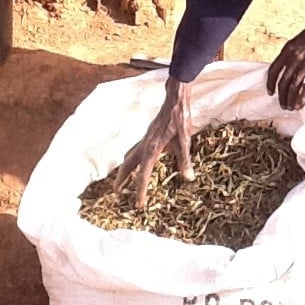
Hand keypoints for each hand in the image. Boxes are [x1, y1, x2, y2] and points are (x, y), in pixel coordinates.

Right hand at [114, 76, 193, 208]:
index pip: (143, 175)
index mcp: (152, 149)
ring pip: (129, 157)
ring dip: (124, 170)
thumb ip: (185, 160)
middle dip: (121, 180)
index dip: (140, 191)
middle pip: (128, 166)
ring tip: (121, 181)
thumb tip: (189, 178)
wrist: (175, 99)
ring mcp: (145, 139)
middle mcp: (145, 145)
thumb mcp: (185, 140)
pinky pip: (135, 151)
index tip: (138, 206)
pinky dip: (131, 160)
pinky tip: (136, 163)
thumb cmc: (180, 118)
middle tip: (116, 193)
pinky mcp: (148, 135)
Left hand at [267, 6, 304, 110]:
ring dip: (290, 100)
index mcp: (288, 49)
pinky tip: (300, 104)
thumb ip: (292, 53)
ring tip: (290, 107)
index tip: (270, 91)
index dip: (270, 83)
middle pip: (282, 82)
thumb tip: (288, 67)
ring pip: (292, 88)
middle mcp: (294, 58)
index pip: (273, 70)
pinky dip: (301, 99)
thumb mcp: (299, 40)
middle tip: (282, 103)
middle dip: (281, 96)